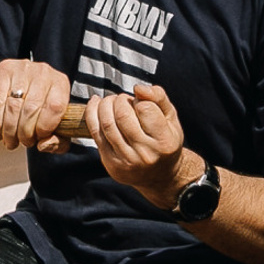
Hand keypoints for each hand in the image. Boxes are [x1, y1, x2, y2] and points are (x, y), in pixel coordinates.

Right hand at [0, 57, 76, 153]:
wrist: (20, 82)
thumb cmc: (40, 107)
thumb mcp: (55, 123)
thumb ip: (58, 140)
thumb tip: (43, 144)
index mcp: (60, 83)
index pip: (55, 107)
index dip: (44, 128)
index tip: (38, 139)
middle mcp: (44, 72)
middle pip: (32, 108)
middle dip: (24, 133)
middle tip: (21, 143)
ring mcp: (23, 69)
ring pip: (13, 106)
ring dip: (9, 130)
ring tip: (9, 141)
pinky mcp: (4, 70)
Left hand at [87, 82, 191, 204]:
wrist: (159, 175)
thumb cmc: (165, 140)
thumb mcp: (171, 118)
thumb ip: (158, 97)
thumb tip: (138, 88)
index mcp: (164, 142)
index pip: (145, 109)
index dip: (139, 99)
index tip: (140, 101)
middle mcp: (145, 154)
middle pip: (122, 116)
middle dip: (119, 100)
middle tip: (122, 99)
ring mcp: (126, 160)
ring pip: (107, 125)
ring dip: (104, 105)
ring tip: (110, 101)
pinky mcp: (111, 163)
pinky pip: (96, 134)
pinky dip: (92, 114)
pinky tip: (95, 103)